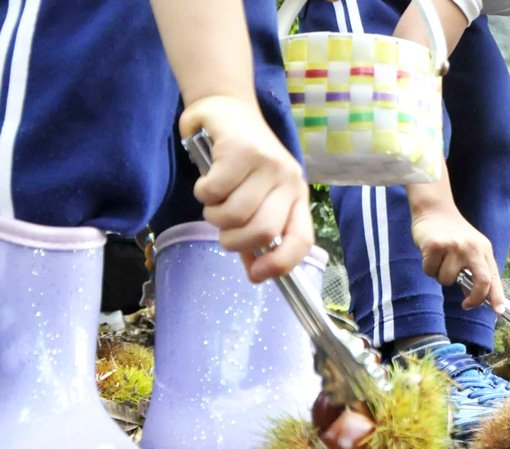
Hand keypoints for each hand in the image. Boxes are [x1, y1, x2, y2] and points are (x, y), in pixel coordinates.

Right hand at [180, 95, 312, 283]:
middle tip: (222, 227)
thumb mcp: (255, 197)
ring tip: (214, 198)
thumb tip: (255, 271)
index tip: (255, 275)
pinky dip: (203, 192)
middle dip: (233, 240)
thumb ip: (256, 234)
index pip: (301, 239)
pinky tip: (207, 178)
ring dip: (213, 214)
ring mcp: (269, 164)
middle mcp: (290, 181)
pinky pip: (214, 192)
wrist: (227, 108)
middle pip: (263, 232)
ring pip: (234, 214)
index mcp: (296, 197)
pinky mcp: (244, 150)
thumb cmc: (240, 161)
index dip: (281, 264)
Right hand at [410, 207, 504, 313]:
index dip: (497, 296)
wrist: (435, 210)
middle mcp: (472, 248)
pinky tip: (430, 254)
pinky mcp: (436, 246)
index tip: (498, 311)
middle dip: (475, 299)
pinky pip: (430, 271)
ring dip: (441, 276)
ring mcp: (454, 246)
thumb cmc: (452, 233)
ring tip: (440, 261)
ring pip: (447, 280)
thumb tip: (473, 297)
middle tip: (466, 304)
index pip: (493, 277)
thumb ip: (474, 270)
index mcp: (484, 249)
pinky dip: (428, 268)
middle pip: (482, 281)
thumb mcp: (470, 248)